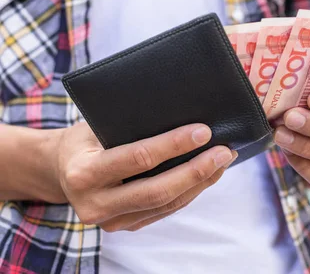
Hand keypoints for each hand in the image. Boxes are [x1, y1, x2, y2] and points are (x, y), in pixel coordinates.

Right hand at [52, 122, 236, 231]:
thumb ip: (129, 124)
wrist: (60, 170)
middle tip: (225, 151)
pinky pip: (166, 210)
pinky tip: (209, 174)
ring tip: (223, 159)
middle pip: (158, 191)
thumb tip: (183, 109)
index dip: (174, 145)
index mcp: (84, 172)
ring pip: (167, 204)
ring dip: (201, 182)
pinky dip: (191, 191)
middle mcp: (95, 204)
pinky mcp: (126, 225)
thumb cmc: (85, 139)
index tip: (204, 131)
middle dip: (197, 170)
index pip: (138, 158)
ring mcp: (111, 221)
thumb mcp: (96, 125)